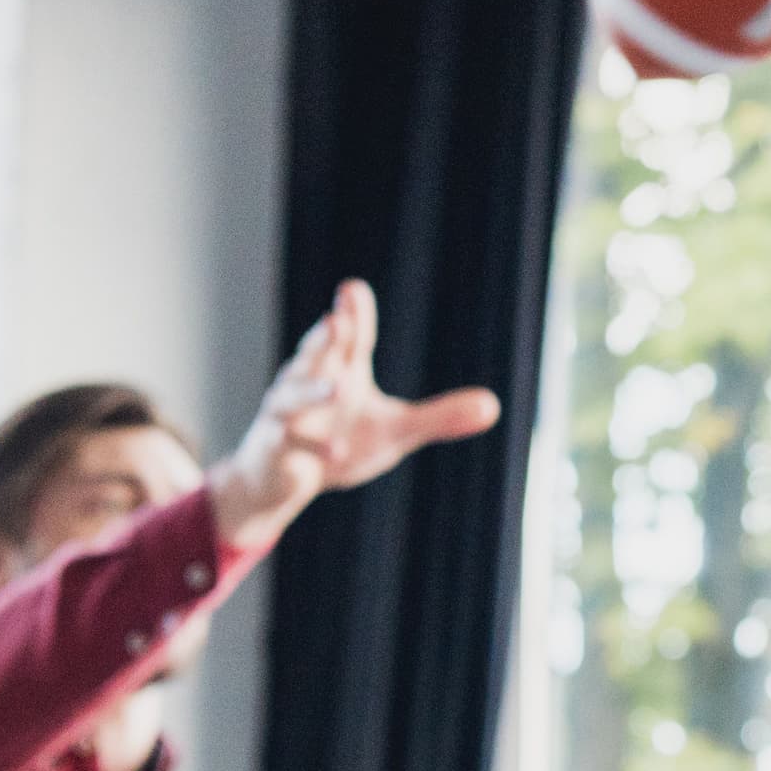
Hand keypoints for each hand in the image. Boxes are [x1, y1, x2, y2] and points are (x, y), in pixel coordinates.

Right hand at [207, 279, 501, 549]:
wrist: (283, 480)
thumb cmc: (341, 441)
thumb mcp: (396, 430)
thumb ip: (439, 417)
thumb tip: (494, 405)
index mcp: (341, 369)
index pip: (349, 338)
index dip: (353, 315)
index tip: (352, 289)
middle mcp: (309, 383)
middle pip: (317, 354)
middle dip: (326, 338)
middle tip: (337, 320)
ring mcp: (288, 414)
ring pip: (295, 396)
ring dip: (316, 391)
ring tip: (340, 388)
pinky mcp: (276, 447)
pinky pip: (291, 443)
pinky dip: (312, 446)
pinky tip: (335, 451)